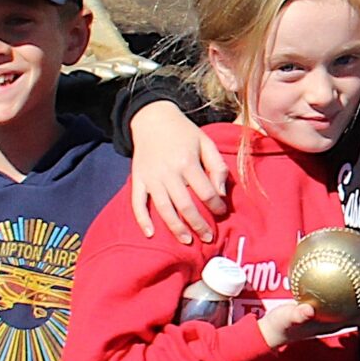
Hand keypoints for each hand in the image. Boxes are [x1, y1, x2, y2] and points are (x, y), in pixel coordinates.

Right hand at [129, 102, 232, 243]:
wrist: (152, 119)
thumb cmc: (184, 133)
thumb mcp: (206, 142)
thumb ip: (217, 167)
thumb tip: (221, 194)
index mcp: (187, 162)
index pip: (206, 192)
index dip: (216, 206)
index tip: (221, 213)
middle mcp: (168, 172)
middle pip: (186, 206)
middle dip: (199, 225)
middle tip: (208, 238)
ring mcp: (151, 178)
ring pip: (164, 209)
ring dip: (176, 228)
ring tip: (187, 241)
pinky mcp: (138, 180)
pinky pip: (138, 203)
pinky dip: (142, 220)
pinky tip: (150, 234)